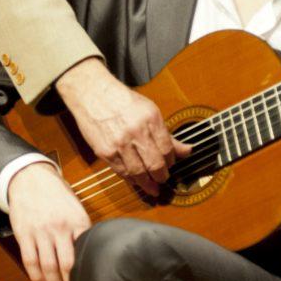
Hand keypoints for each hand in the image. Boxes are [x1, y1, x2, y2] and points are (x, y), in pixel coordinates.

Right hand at [7, 162, 90, 280]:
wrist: (30, 178)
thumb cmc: (57, 196)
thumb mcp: (76, 208)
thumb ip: (82, 231)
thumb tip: (90, 255)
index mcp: (77, 222)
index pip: (84, 255)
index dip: (86, 276)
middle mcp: (59, 228)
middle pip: (67, 266)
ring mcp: (40, 232)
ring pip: (47, 268)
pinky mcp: (24, 234)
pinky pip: (30, 262)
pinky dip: (36, 278)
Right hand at [55, 59, 191, 196]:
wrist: (93, 94)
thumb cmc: (123, 101)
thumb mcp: (150, 111)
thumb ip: (168, 134)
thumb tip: (188, 151)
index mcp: (151, 119)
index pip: (167, 149)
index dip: (171, 161)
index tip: (170, 165)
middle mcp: (136, 131)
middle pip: (155, 164)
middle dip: (162, 176)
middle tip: (163, 179)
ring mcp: (119, 143)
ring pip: (139, 172)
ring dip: (147, 183)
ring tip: (152, 186)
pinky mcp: (105, 151)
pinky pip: (121, 171)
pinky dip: (131, 178)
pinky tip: (136, 180)